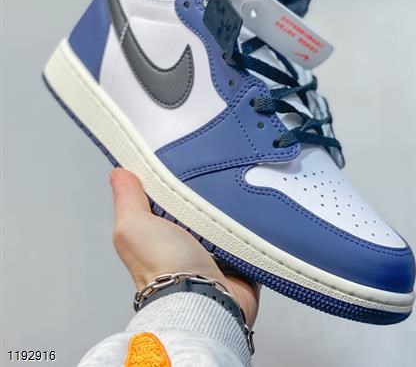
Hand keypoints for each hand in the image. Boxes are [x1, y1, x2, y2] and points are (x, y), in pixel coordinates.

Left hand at [110, 168, 259, 327]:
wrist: (202, 298)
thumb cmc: (164, 269)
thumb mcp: (134, 226)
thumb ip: (127, 199)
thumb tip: (119, 173)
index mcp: (160, 232)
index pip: (169, 196)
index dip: (174, 178)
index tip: (183, 162)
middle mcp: (186, 242)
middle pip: (200, 205)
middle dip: (208, 192)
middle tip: (212, 180)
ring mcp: (214, 251)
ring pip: (226, 217)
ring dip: (230, 208)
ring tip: (233, 194)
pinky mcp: (239, 258)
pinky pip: (249, 233)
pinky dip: (250, 225)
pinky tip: (250, 213)